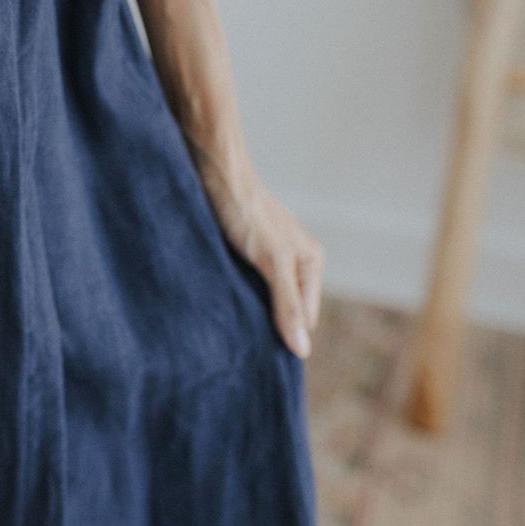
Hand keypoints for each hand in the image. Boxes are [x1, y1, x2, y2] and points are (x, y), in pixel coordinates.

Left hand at [204, 177, 323, 359]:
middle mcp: (293, 261)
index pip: (305, 318)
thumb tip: (302, 349)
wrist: (214, 172)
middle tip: (242, 341)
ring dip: (248, 309)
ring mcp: (267, 256)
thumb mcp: (271, 260)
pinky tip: (220, 301)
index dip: (287, 336)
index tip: (262, 353)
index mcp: (310, 263)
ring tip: (229, 323)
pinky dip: (234, 294)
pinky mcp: (242, 251)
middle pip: (285, 310)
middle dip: (267, 324)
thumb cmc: (246, 211)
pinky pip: (243, 284)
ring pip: (262, 298)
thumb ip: (287, 304)